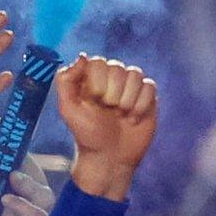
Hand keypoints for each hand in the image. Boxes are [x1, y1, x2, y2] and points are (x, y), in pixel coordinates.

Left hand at [55, 55, 157, 200]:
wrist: (109, 159)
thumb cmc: (87, 135)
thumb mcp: (68, 109)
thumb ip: (66, 81)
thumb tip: (83, 56)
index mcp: (92, 78)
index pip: (98, 63)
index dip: (98, 83)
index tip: (93, 102)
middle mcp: (112, 79)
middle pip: (118, 68)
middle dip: (113, 94)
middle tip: (108, 112)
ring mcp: (131, 88)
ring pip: (135, 75)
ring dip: (127, 100)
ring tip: (121, 116)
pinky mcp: (147, 98)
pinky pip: (149, 86)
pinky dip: (141, 105)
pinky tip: (133, 119)